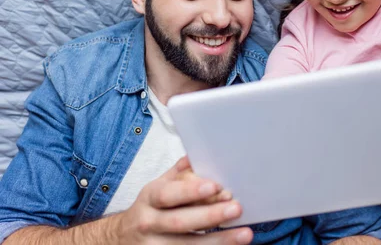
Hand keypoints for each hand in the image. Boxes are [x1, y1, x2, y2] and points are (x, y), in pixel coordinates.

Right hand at [117, 156, 252, 244]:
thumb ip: (179, 173)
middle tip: (236, 209)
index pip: (169, 194)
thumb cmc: (150, 208)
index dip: (191, 191)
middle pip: (180, 222)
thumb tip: (197, 156)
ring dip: (218, 240)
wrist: (122, 238)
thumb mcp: (158, 187)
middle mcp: (149, 223)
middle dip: (210, 216)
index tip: (215, 186)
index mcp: (150, 198)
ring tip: (245, 234)